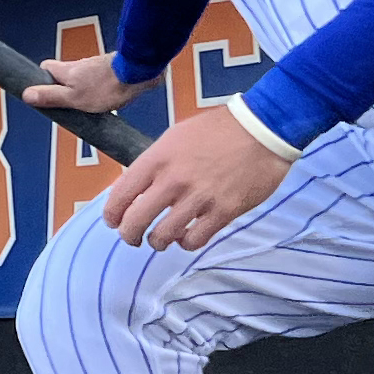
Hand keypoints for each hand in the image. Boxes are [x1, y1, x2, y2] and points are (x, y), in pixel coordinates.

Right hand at [20, 53, 150, 118]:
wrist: (138, 73)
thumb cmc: (107, 86)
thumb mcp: (74, 98)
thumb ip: (51, 97)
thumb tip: (27, 95)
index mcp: (66, 70)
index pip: (45, 67)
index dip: (41, 79)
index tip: (41, 91)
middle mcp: (79, 65)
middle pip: (64, 73)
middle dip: (62, 86)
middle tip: (66, 104)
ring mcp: (96, 66)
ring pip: (82, 76)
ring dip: (82, 88)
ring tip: (88, 106)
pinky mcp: (112, 69)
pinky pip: (99, 79)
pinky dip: (98, 88)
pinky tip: (105, 99)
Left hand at [96, 102, 290, 250]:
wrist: (261, 130)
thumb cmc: (218, 129)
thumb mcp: (176, 136)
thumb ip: (155, 162)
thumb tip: (138, 186)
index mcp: (157, 158)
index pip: (121, 194)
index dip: (112, 214)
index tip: (113, 222)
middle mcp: (173, 180)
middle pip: (136, 221)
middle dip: (129, 235)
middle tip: (133, 238)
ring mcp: (198, 198)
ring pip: (162, 236)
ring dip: (157, 242)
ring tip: (160, 240)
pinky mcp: (223, 212)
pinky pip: (194, 241)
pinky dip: (185, 244)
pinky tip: (186, 237)